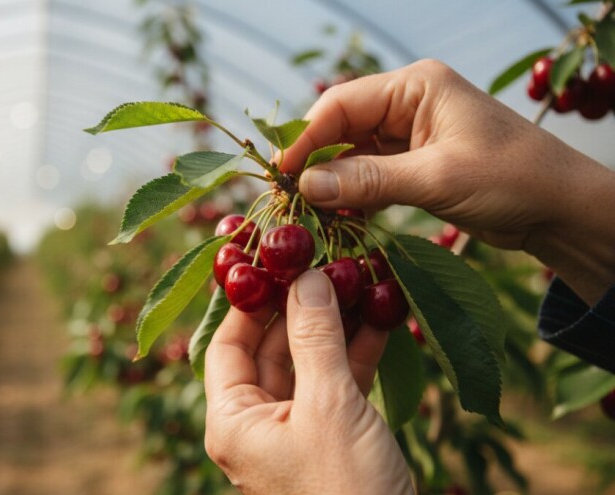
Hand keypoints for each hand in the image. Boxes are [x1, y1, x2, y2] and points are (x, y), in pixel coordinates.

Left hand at [203, 270, 412, 494]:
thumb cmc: (346, 489)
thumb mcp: (329, 406)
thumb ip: (316, 338)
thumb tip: (307, 277)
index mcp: (233, 420)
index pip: (226, 344)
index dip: (247, 301)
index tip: (272, 261)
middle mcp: (256, 423)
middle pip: (270, 347)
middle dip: (301, 306)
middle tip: (324, 261)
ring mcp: (295, 429)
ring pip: (310, 361)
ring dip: (335, 324)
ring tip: (359, 278)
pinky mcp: (332, 435)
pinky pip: (338, 381)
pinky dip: (358, 351)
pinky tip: (382, 314)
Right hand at [282, 59, 614, 304]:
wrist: (562, 209)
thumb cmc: (514, 179)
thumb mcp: (437, 178)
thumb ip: (369, 180)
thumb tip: (307, 187)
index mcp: (416, 87)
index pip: (342, 104)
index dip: (305, 138)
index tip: (279, 174)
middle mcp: (409, 105)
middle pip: (342, 127)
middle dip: (314, 161)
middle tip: (287, 198)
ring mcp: (411, 136)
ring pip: (352, 154)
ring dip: (330, 182)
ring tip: (307, 212)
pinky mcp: (415, 165)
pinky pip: (369, 175)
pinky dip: (352, 195)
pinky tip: (337, 217)